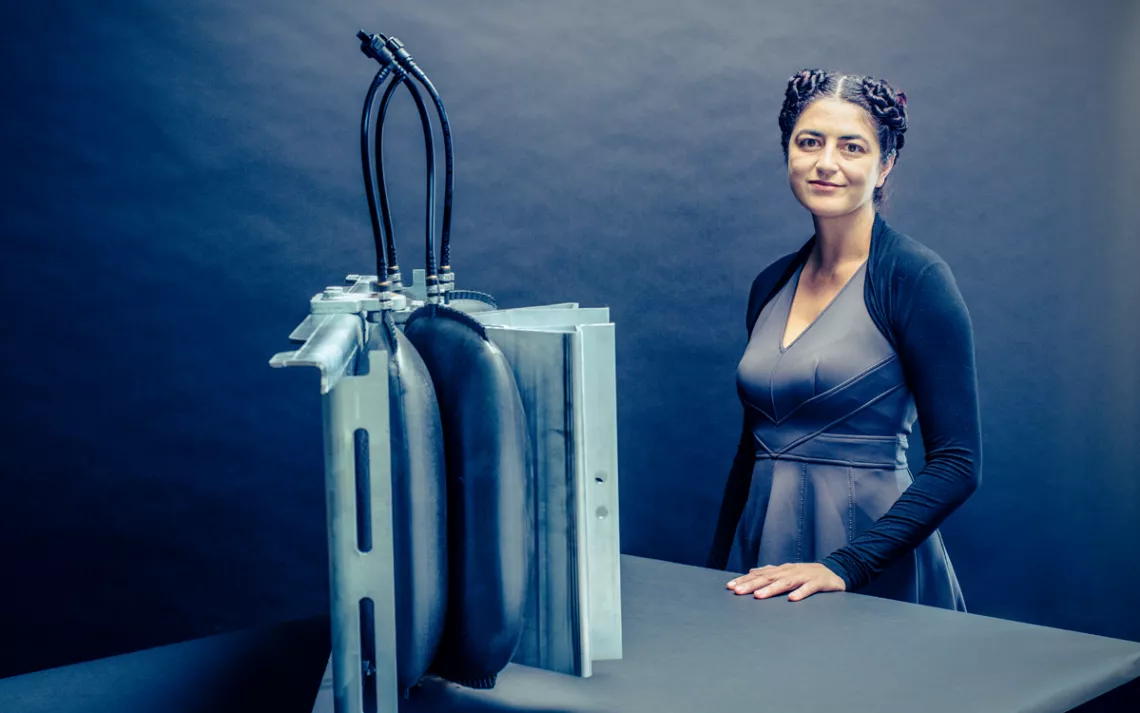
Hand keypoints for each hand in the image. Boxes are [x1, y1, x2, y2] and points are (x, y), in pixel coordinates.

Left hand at [726, 562, 846, 601]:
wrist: (834, 572)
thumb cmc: (807, 575)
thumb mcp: (787, 572)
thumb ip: (770, 572)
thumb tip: (751, 571)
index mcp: (782, 570)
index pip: (760, 574)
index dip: (745, 580)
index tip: (730, 587)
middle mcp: (790, 571)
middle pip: (769, 578)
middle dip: (752, 584)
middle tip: (737, 592)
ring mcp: (804, 576)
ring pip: (786, 582)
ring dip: (771, 589)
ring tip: (758, 596)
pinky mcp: (818, 583)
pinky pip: (809, 588)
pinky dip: (801, 593)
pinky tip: (792, 599)